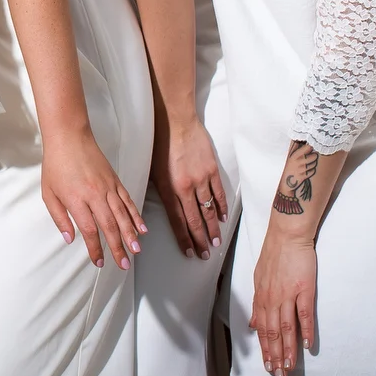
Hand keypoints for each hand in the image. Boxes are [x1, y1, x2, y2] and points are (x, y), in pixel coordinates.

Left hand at [41, 127, 146, 269]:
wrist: (69, 137)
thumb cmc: (56, 165)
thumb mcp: (49, 193)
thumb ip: (59, 218)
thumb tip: (69, 239)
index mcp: (77, 199)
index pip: (89, 230)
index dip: (96, 248)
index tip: (99, 262)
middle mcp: (95, 195)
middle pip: (110, 226)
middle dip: (118, 248)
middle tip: (124, 264)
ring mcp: (108, 187)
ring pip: (122, 215)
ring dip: (130, 235)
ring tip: (136, 250)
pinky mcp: (115, 181)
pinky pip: (128, 201)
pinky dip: (135, 215)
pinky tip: (141, 228)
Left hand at [150, 110, 227, 257]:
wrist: (175, 121)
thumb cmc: (160, 144)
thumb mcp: (153, 170)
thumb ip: (160, 190)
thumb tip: (163, 208)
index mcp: (168, 189)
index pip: (178, 221)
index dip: (185, 239)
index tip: (190, 252)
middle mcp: (185, 188)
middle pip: (195, 220)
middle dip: (200, 240)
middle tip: (206, 254)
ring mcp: (201, 179)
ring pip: (208, 210)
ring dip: (212, 229)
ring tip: (216, 243)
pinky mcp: (211, 170)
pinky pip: (218, 193)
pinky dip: (221, 207)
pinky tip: (222, 218)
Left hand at [251, 230, 318, 375]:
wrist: (287, 234)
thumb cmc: (274, 255)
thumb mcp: (258, 278)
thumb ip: (257, 303)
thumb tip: (251, 324)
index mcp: (261, 296)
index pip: (261, 329)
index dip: (264, 349)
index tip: (268, 366)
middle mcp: (272, 298)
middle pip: (272, 333)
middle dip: (275, 355)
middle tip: (279, 375)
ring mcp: (287, 294)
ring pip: (286, 327)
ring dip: (288, 349)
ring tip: (290, 367)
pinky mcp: (303, 289)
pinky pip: (304, 314)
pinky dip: (306, 331)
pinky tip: (308, 345)